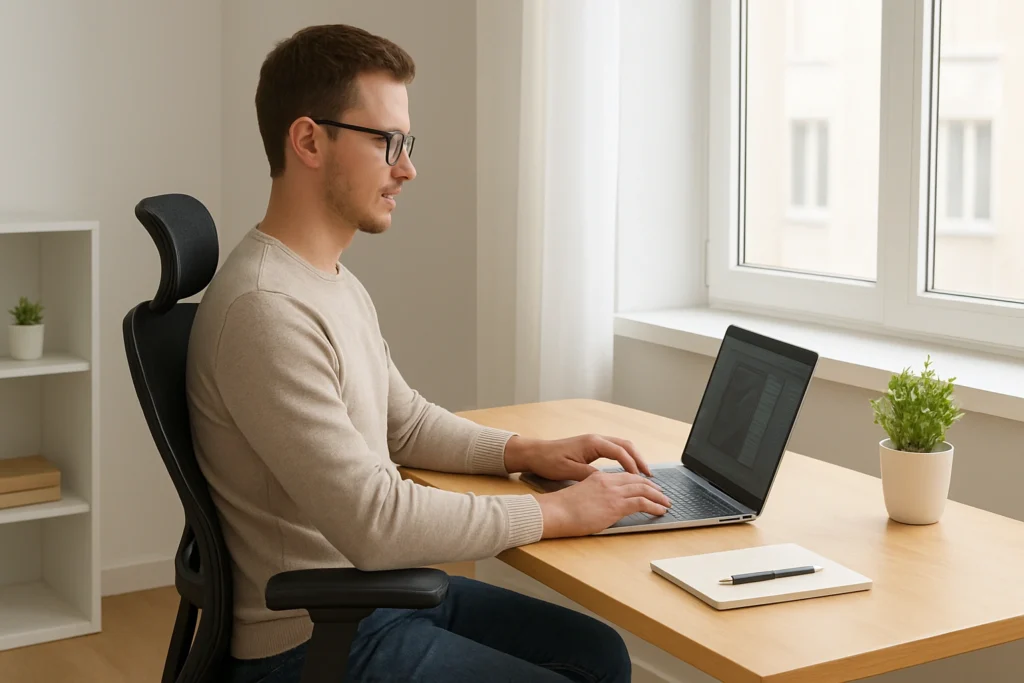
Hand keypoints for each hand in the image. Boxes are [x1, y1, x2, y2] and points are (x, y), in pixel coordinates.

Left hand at [504, 434, 651, 481]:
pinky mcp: (592, 447)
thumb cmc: (549, 461)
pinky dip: (625, 458)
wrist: (535, 453)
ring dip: (634, 458)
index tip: (641, 479)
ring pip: (622, 446)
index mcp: (592, 443)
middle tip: (650, 476)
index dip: (632, 465)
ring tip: (644, 474)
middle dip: (640, 460)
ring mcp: (595, 442)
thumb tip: (608, 481)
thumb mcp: (569, 471)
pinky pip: (615, 450)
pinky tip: (628, 470)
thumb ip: (589, 476)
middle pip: (626, 445)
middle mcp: (596, 439)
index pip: (620, 452)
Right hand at [537, 470, 671, 537]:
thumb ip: (594, 495)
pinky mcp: (616, 504)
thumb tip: (601, 505)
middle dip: (652, 487)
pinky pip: (642, 502)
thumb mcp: (580, 495)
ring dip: (658, 496)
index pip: (625, 476)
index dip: (638, 481)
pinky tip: (661, 510)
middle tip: (662, 494)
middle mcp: (608, 481)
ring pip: (643, 489)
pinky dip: (655, 505)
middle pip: (637, 480)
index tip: (646, 487)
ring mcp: (613, 492)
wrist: (555, 511)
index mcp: (599, 477)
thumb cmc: (561, 508)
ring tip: (666, 503)